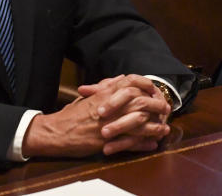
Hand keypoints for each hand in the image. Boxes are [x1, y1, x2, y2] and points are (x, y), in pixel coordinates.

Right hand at [23, 75, 170, 157]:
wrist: (56, 132)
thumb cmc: (72, 114)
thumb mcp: (89, 95)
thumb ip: (107, 86)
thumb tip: (123, 78)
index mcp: (106, 94)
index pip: (133, 82)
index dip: (148, 85)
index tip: (156, 90)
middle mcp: (110, 107)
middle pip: (141, 102)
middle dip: (156, 106)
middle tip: (166, 109)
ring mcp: (110, 124)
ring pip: (140, 123)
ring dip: (154, 126)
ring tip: (164, 129)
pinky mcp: (107, 141)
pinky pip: (131, 142)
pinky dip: (143, 143)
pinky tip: (152, 144)